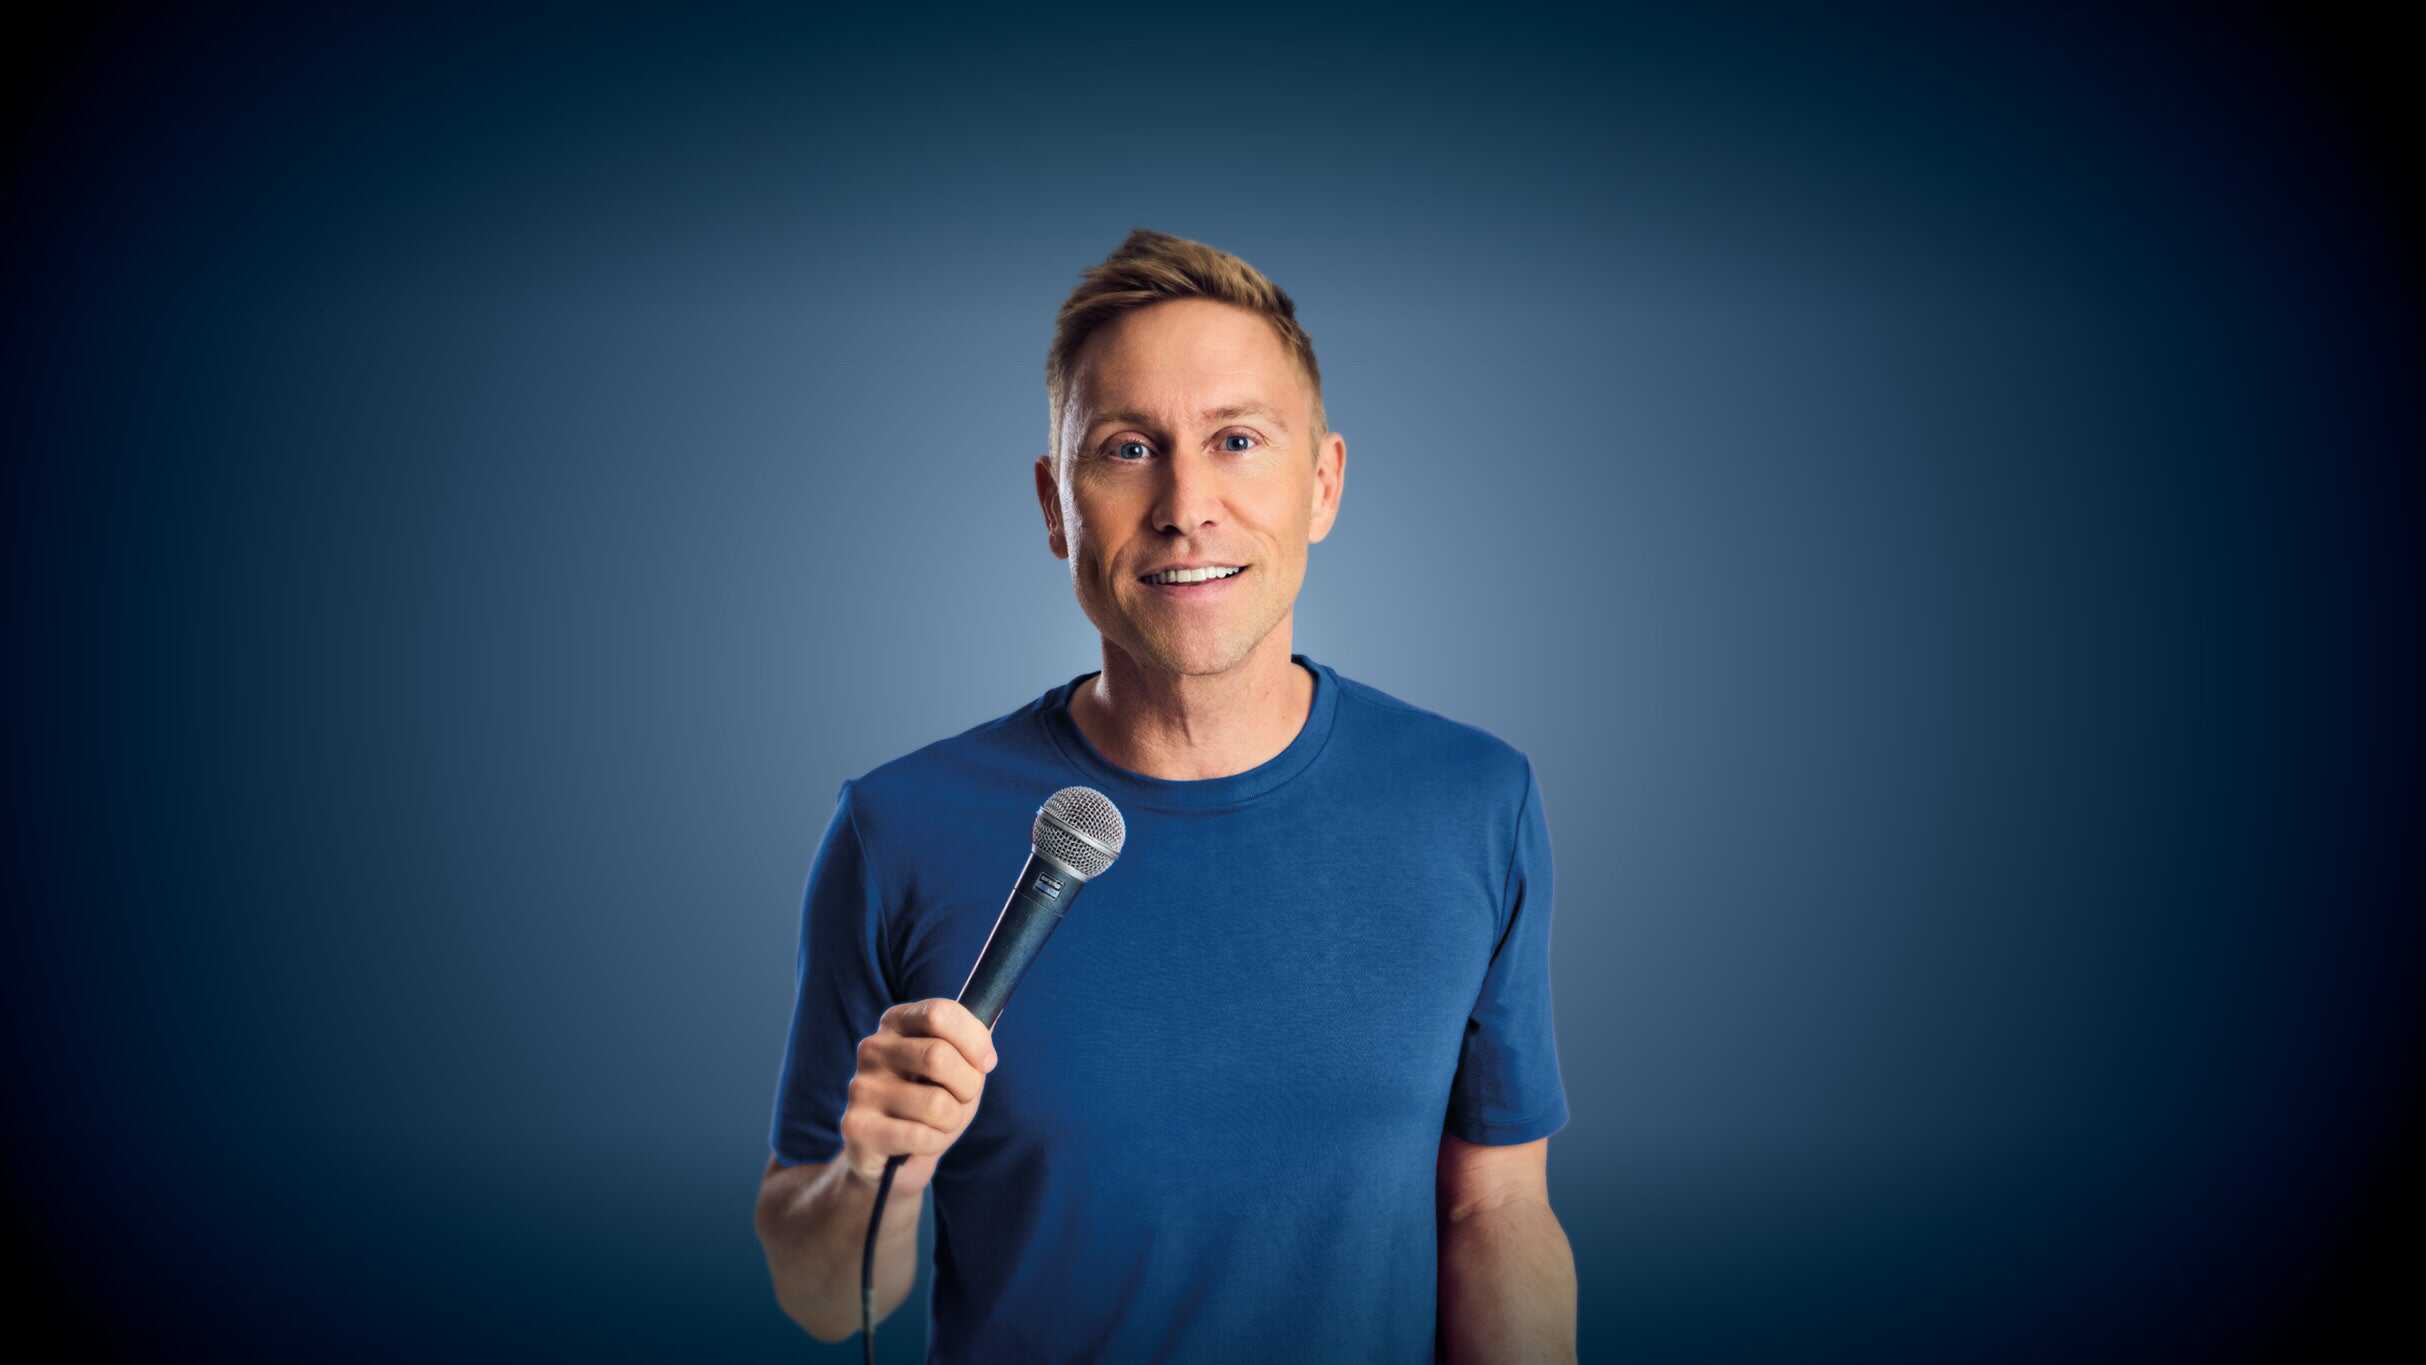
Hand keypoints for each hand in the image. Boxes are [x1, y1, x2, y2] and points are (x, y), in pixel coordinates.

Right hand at [839, 998, 996, 1187]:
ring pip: (936, 1102)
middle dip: (968, 1085)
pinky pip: (920, 1135)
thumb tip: (988, 1025)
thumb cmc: (932, 1101)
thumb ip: (972, 1042)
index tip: (986, 1063)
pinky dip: (935, 1143)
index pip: (940, 1013)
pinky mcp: (856, 1126)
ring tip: (938, 1123)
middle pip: (938, 1056)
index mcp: (896, 1022)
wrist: (893, 1158)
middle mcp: (872, 1048)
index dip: (974, 1041)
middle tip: (963, 1098)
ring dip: (952, 1120)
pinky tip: (921, 1142)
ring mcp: (861, 1086)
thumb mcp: (958, 1066)